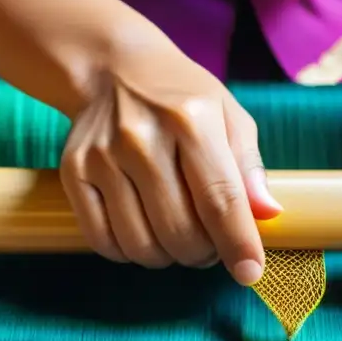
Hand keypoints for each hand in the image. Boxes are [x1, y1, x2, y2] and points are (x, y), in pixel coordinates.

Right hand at [60, 43, 281, 282]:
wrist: (112, 68)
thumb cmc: (182, 98)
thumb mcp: (228, 116)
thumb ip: (249, 167)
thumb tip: (269, 213)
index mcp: (190, 120)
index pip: (220, 199)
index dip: (237, 243)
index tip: (250, 272)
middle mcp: (142, 138)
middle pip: (180, 230)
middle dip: (204, 253)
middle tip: (210, 245)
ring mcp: (102, 156)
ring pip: (141, 244)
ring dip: (168, 257)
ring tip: (179, 240)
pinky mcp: (73, 171)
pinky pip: (102, 240)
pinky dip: (128, 253)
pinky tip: (145, 236)